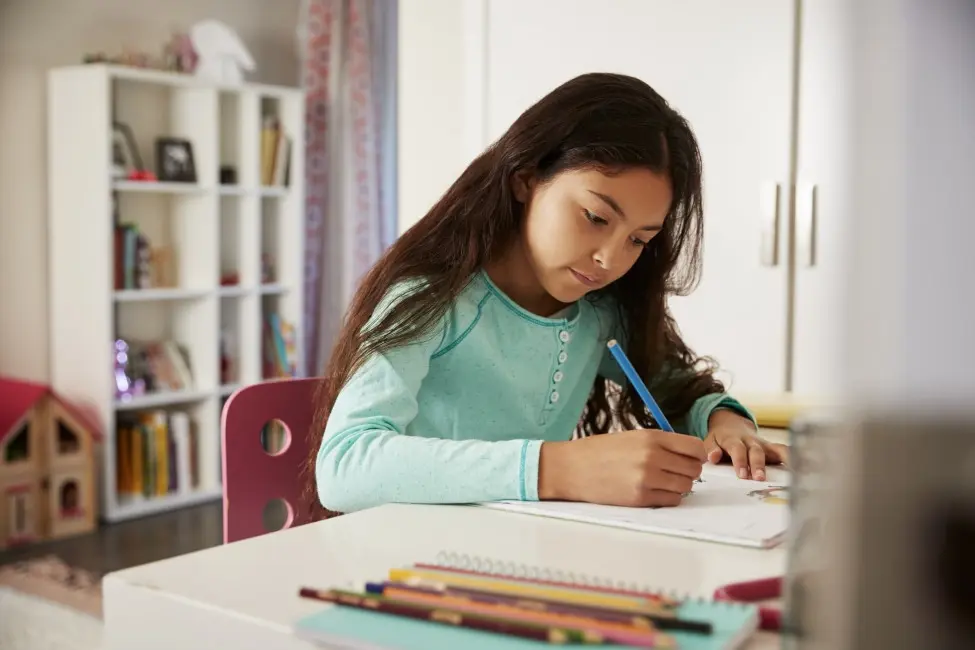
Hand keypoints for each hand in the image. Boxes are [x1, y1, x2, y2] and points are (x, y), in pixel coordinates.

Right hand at [538, 429, 706, 507]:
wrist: (572, 468)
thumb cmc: (600, 451)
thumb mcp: (633, 437)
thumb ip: (661, 444)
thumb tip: (689, 456)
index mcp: (652, 437)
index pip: (695, 448)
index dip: (697, 455)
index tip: (692, 458)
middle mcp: (652, 457)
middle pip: (693, 469)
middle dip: (688, 471)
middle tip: (675, 472)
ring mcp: (647, 479)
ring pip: (686, 486)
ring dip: (679, 486)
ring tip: (662, 482)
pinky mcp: (640, 498)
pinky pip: (672, 500)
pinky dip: (668, 498)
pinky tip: (654, 491)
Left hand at [703, 409, 788, 480]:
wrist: (731, 424)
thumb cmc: (720, 438)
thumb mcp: (710, 440)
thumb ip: (711, 449)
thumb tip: (713, 457)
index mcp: (734, 440)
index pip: (738, 450)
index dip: (741, 461)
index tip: (742, 474)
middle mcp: (751, 441)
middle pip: (756, 452)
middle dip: (759, 464)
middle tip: (759, 478)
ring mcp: (763, 444)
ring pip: (775, 450)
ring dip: (781, 462)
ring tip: (790, 475)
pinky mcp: (772, 448)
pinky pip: (785, 451)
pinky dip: (794, 458)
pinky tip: (804, 468)